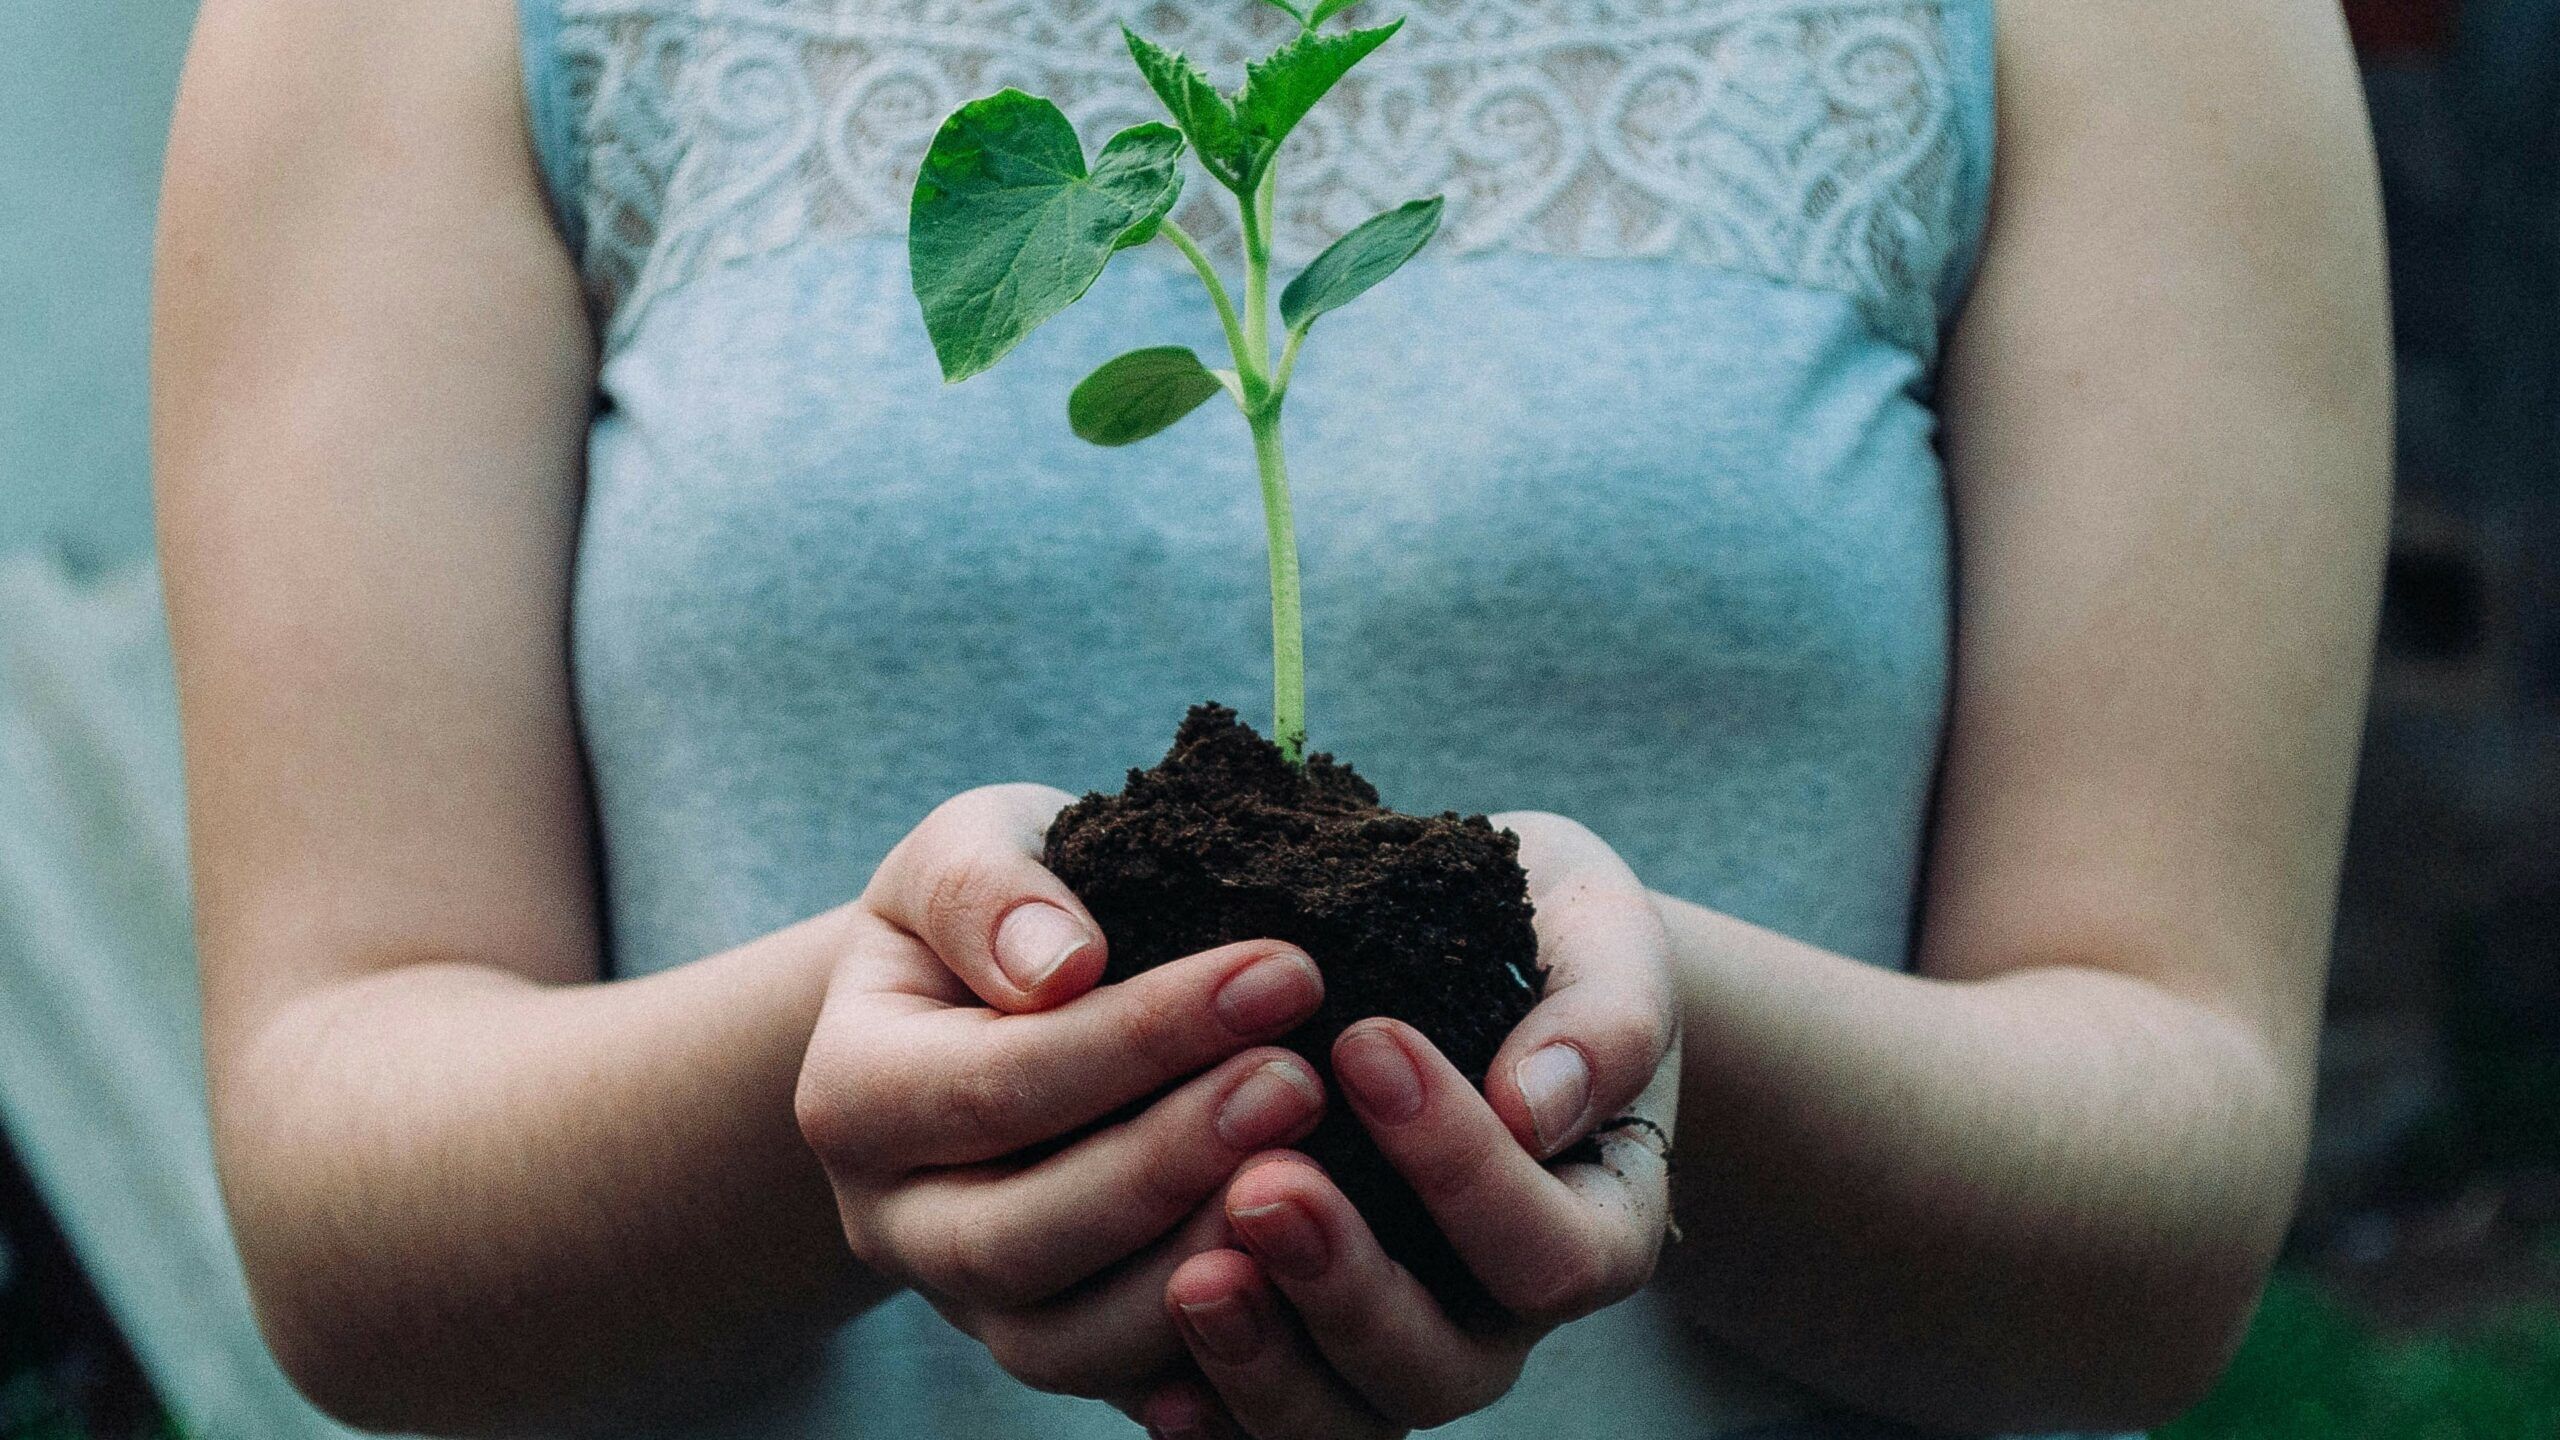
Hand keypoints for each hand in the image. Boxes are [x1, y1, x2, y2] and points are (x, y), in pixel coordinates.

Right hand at [793, 784, 1333, 1410]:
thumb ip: (989, 889)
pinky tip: (1308, 1291)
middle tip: (1302, 1082)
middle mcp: (894, 1220)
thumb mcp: (969, 850)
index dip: (1144, 1036)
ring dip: (1196, 1267)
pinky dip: (1214, 1358)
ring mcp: (969, 1305)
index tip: (1284, 970)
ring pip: (1068, 1341)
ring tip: (1316, 1179)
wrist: (988, 1002)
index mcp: (854, 1094)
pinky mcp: (1054, 1348)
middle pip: (1020, 1235)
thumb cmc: (998, 913)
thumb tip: (1060, 963)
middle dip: (1172, 1161)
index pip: (998, 1082)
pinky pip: (1126, 1387)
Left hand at [1139, 811, 1681, 1438]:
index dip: (1463, 1168)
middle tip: (1263, 1181)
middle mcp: (1500, 1316)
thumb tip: (1535, 1105)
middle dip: (1346, 1282)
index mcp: (1596, 1225)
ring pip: (1343, 1421)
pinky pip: (1260, 1423)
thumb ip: (1603, 1018)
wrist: (1476, 958)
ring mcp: (1398, 1348)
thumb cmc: (1549, 939)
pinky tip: (1153, 1377)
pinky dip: (1210, 1409)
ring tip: (1194, 1279)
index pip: (1549, 1250)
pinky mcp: (1306, 1353)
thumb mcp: (1602, 938)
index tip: (1367, 1041)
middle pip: (1438, 1367)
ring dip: (1264, 1360)